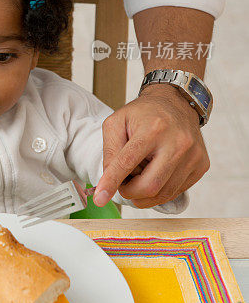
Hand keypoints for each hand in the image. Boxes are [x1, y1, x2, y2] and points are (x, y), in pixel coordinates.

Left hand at [95, 84, 209, 208]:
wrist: (176, 104)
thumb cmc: (144, 114)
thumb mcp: (117, 123)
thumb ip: (110, 152)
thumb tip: (108, 181)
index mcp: (153, 128)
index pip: (128, 162)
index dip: (112, 182)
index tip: (99, 198)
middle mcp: (177, 142)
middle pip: (149, 186)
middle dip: (129, 192)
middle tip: (123, 183)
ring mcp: (193, 155)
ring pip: (163, 194)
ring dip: (144, 193)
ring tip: (140, 174)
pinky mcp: (202, 165)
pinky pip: (176, 192)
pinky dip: (160, 190)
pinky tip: (156, 173)